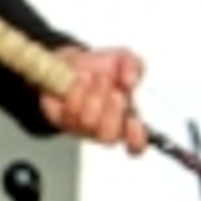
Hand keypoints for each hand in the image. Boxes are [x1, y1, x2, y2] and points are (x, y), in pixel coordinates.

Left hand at [41, 37, 148, 152]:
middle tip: (111, 86)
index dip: (136, 139)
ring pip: (89, 123)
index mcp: (126, 117)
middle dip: (111, 110)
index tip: (134, 122)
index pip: (135, 142)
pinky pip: (70, 114)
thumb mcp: (123, 59)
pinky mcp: (63, 120)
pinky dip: (76, 93)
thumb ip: (132, 66)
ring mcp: (83, 126)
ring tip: (91, 77)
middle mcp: (105, 127)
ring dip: (92, 97)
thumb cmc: (100, 67)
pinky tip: (79, 80)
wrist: (70, 61)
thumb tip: (130, 80)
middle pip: (109, 136)